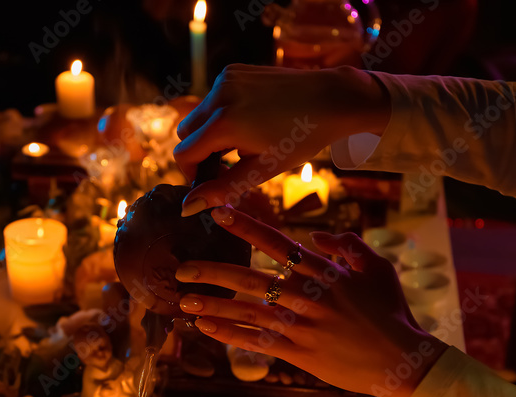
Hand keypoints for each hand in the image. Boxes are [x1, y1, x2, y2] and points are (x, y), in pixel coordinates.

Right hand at [173, 64, 389, 215]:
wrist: (331, 99)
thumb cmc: (301, 138)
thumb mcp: (262, 169)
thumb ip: (223, 188)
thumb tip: (189, 208)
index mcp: (224, 123)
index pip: (184, 153)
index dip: (192, 174)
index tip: (211, 183)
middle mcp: (219, 96)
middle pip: (185, 133)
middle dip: (199, 152)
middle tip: (228, 166)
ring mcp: (226, 79)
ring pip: (199, 116)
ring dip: (210, 133)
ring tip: (243, 143)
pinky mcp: (233, 71)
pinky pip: (213, 99)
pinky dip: (222, 114)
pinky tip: (250, 122)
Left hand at [174, 206, 446, 396]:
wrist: (401, 361)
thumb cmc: (392, 314)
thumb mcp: (378, 270)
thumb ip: (349, 246)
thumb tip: (318, 237)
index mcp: (325, 271)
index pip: (278, 243)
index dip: (247, 227)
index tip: (219, 213)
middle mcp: (308, 295)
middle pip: (252, 278)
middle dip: (214, 272)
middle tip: (182, 268)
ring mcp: (301, 325)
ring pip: (248, 311)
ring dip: (214, 305)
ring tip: (184, 301)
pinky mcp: (298, 352)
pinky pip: (256, 340)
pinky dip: (229, 334)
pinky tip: (206, 327)